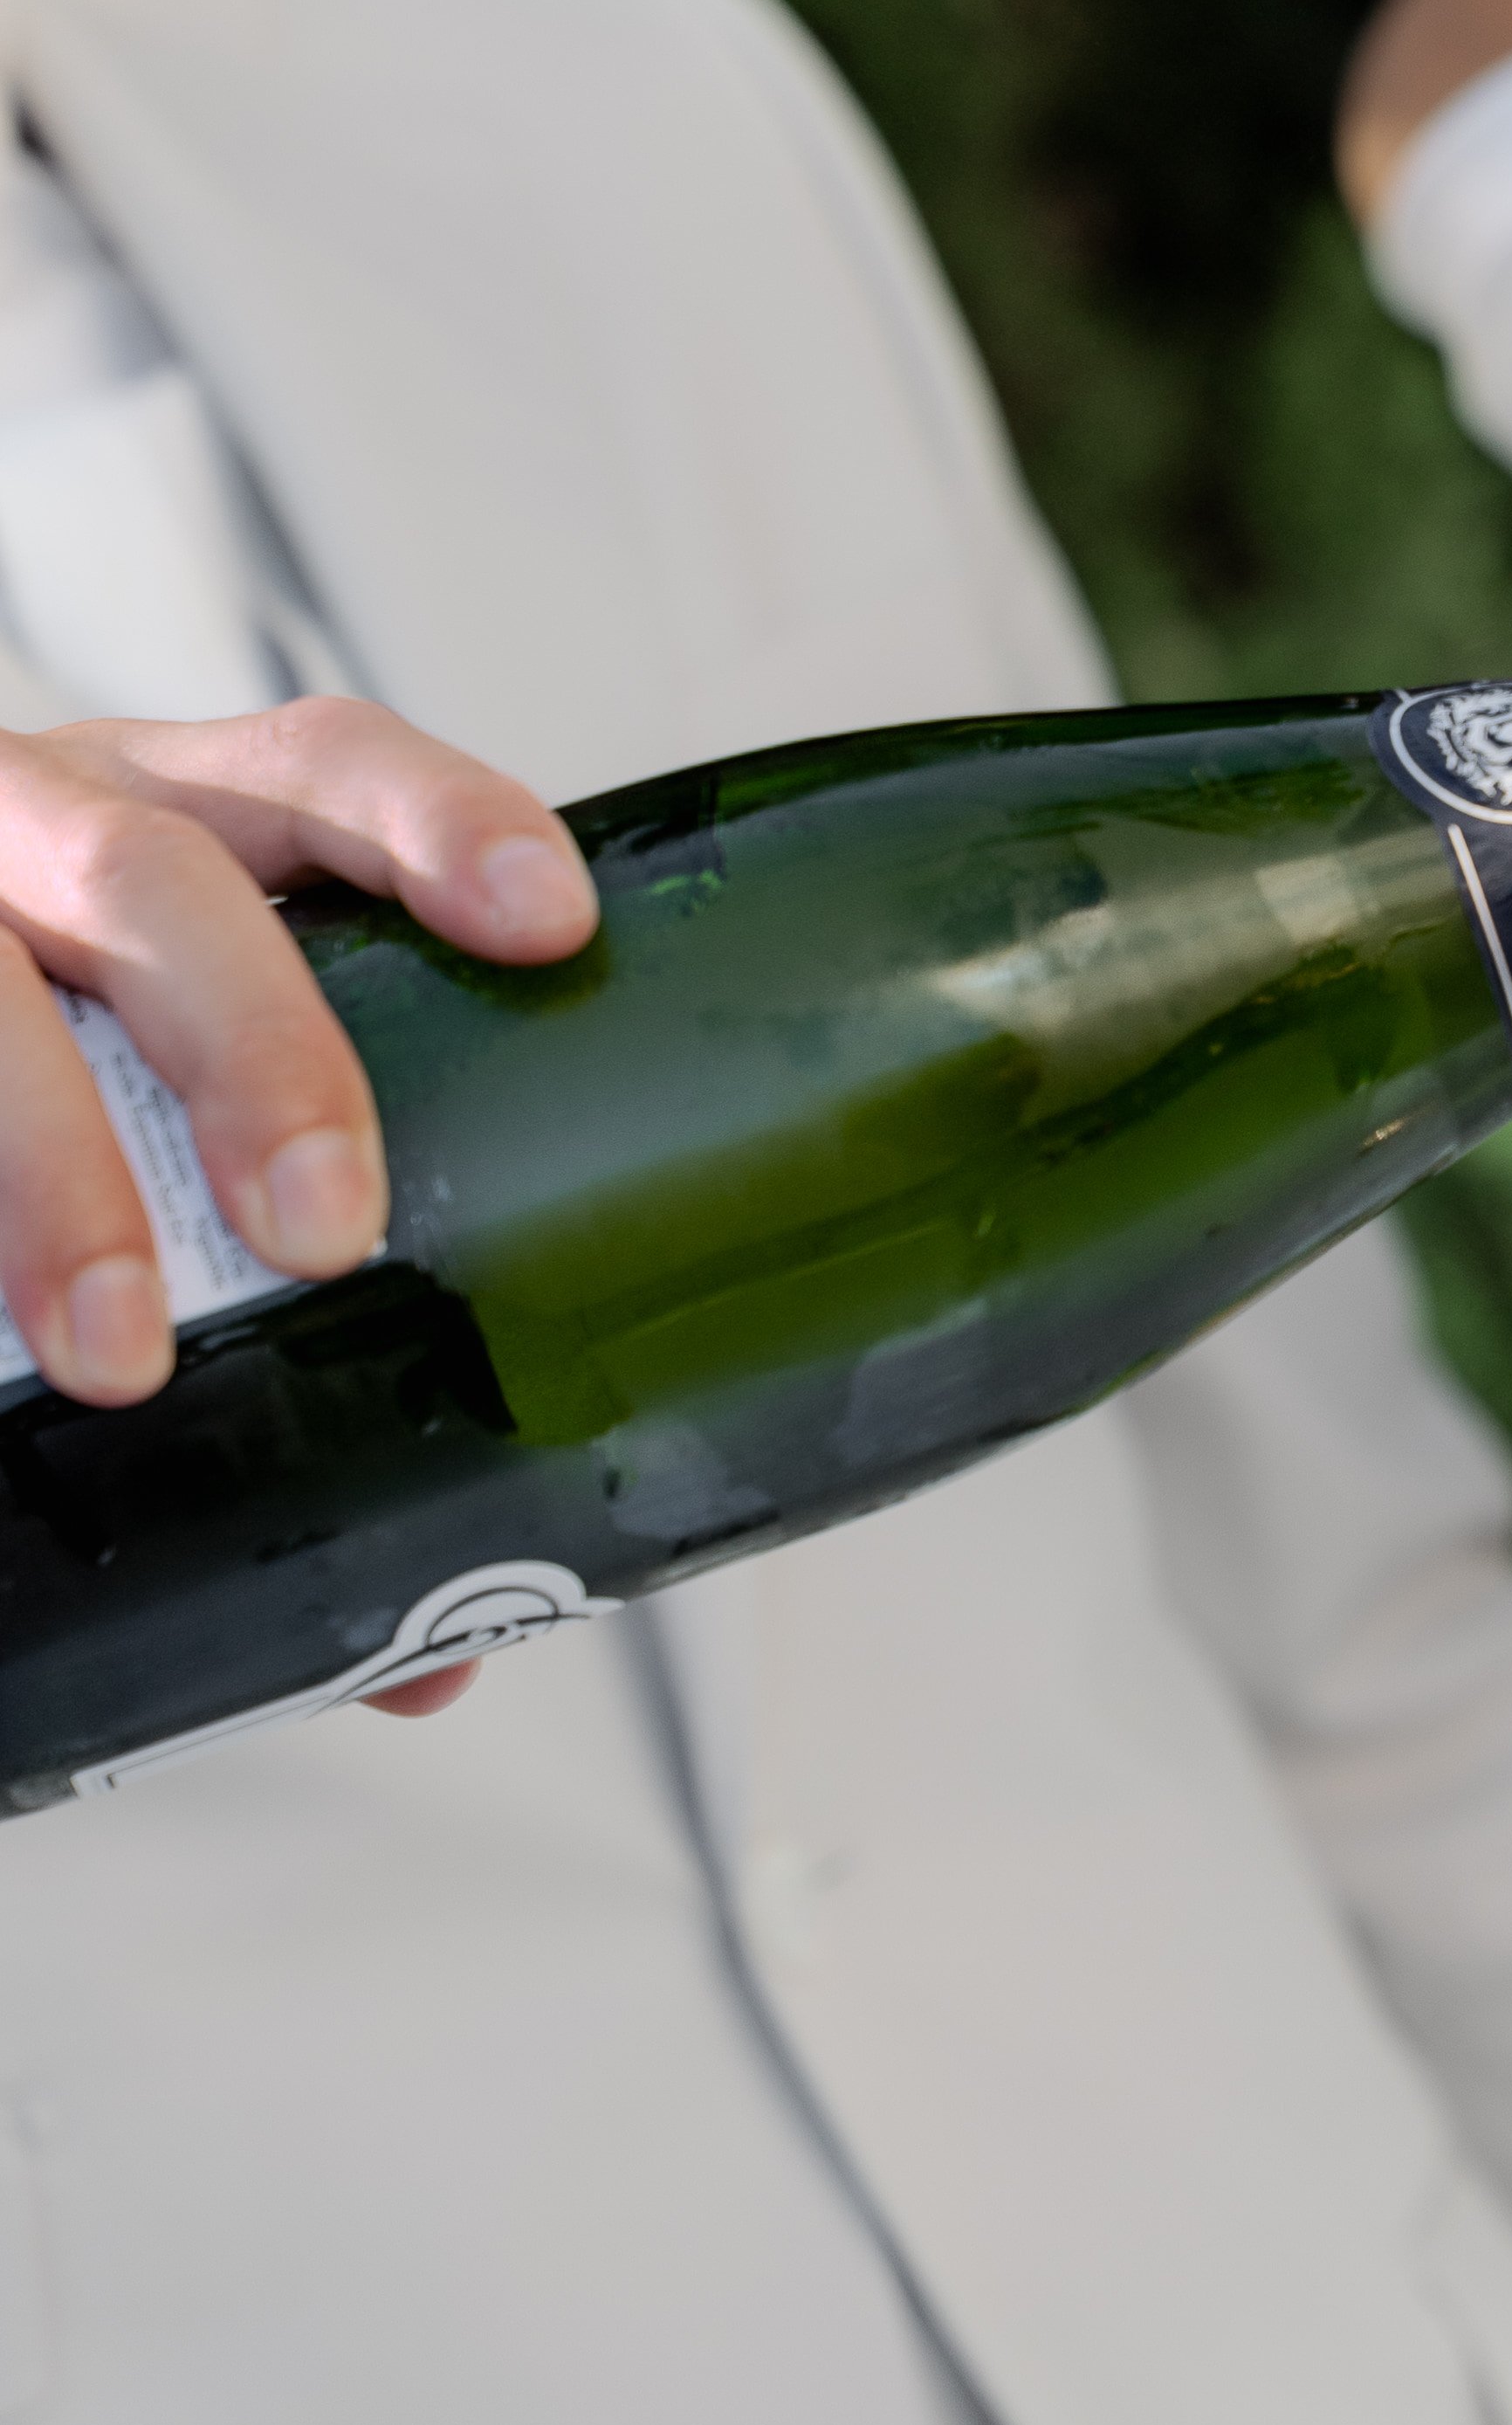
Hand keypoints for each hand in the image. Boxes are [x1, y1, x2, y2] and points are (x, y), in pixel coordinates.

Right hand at [0, 703, 593, 1702]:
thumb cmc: (44, 1057)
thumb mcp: (149, 1092)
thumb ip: (290, 1315)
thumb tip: (427, 1655)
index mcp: (175, 817)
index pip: (327, 769)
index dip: (440, 821)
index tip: (548, 922)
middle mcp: (34, 818)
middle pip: (159, 880)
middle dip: (254, 1044)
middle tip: (326, 1229)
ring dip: (46, 1168)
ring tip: (112, 1352)